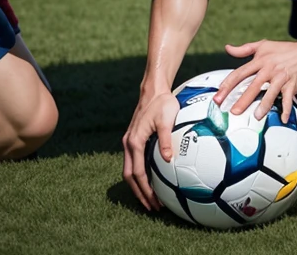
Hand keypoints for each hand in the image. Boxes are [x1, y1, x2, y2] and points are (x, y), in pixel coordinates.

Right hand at [122, 89, 179, 210]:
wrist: (153, 90)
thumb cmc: (162, 103)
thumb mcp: (167, 120)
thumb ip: (165, 139)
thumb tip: (167, 158)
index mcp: (135, 141)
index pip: (137, 173)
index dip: (145, 190)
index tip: (154, 202)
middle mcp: (128, 143)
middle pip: (129, 176)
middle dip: (139, 193)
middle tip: (152, 207)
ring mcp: (129, 141)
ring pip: (129, 170)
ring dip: (138, 185)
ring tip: (151, 198)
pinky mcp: (134, 138)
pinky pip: (133, 161)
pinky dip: (139, 174)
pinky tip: (150, 179)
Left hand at [213, 37, 296, 122]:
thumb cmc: (285, 50)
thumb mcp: (264, 45)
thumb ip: (244, 49)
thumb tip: (228, 48)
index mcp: (260, 60)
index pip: (240, 73)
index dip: (228, 85)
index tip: (219, 96)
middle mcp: (269, 68)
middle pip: (253, 84)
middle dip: (242, 99)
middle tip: (233, 111)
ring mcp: (281, 76)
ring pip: (271, 92)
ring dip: (264, 105)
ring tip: (257, 116)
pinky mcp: (293, 83)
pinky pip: (289, 98)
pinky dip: (286, 108)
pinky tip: (283, 118)